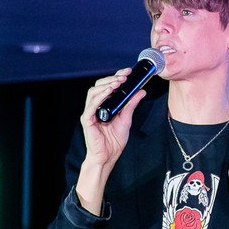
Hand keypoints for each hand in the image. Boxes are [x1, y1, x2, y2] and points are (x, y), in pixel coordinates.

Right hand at [75, 69, 142, 211]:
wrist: (108, 156)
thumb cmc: (114, 141)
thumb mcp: (127, 119)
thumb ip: (132, 104)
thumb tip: (141, 91)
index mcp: (105, 105)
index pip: (108, 86)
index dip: (117, 77)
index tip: (128, 72)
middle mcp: (96, 106)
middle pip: (99, 86)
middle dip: (112, 78)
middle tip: (125, 76)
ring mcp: (90, 112)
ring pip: (93, 92)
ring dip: (106, 85)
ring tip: (118, 82)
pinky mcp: (87, 120)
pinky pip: (91, 106)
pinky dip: (100, 97)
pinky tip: (108, 92)